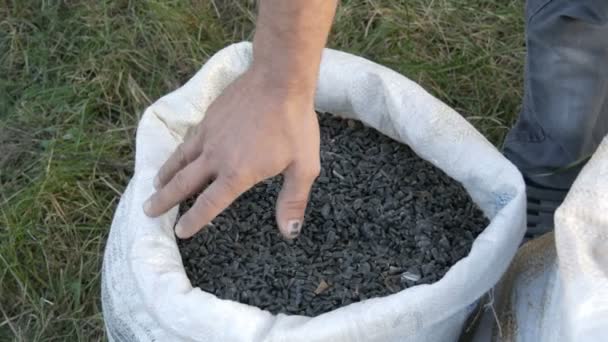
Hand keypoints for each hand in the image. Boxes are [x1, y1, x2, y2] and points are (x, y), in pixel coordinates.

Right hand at [143, 68, 320, 238]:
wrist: (279, 80)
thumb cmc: (295, 124)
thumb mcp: (303, 167)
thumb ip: (293, 200)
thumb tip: (288, 231)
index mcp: (237, 174)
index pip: (208, 204)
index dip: (193, 220)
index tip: (180, 232)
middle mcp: (216, 157)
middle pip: (183, 184)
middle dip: (164, 201)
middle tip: (148, 211)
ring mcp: (209, 135)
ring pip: (179, 160)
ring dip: (165, 176)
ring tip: (154, 186)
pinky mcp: (209, 117)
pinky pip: (187, 140)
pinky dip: (177, 152)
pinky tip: (177, 155)